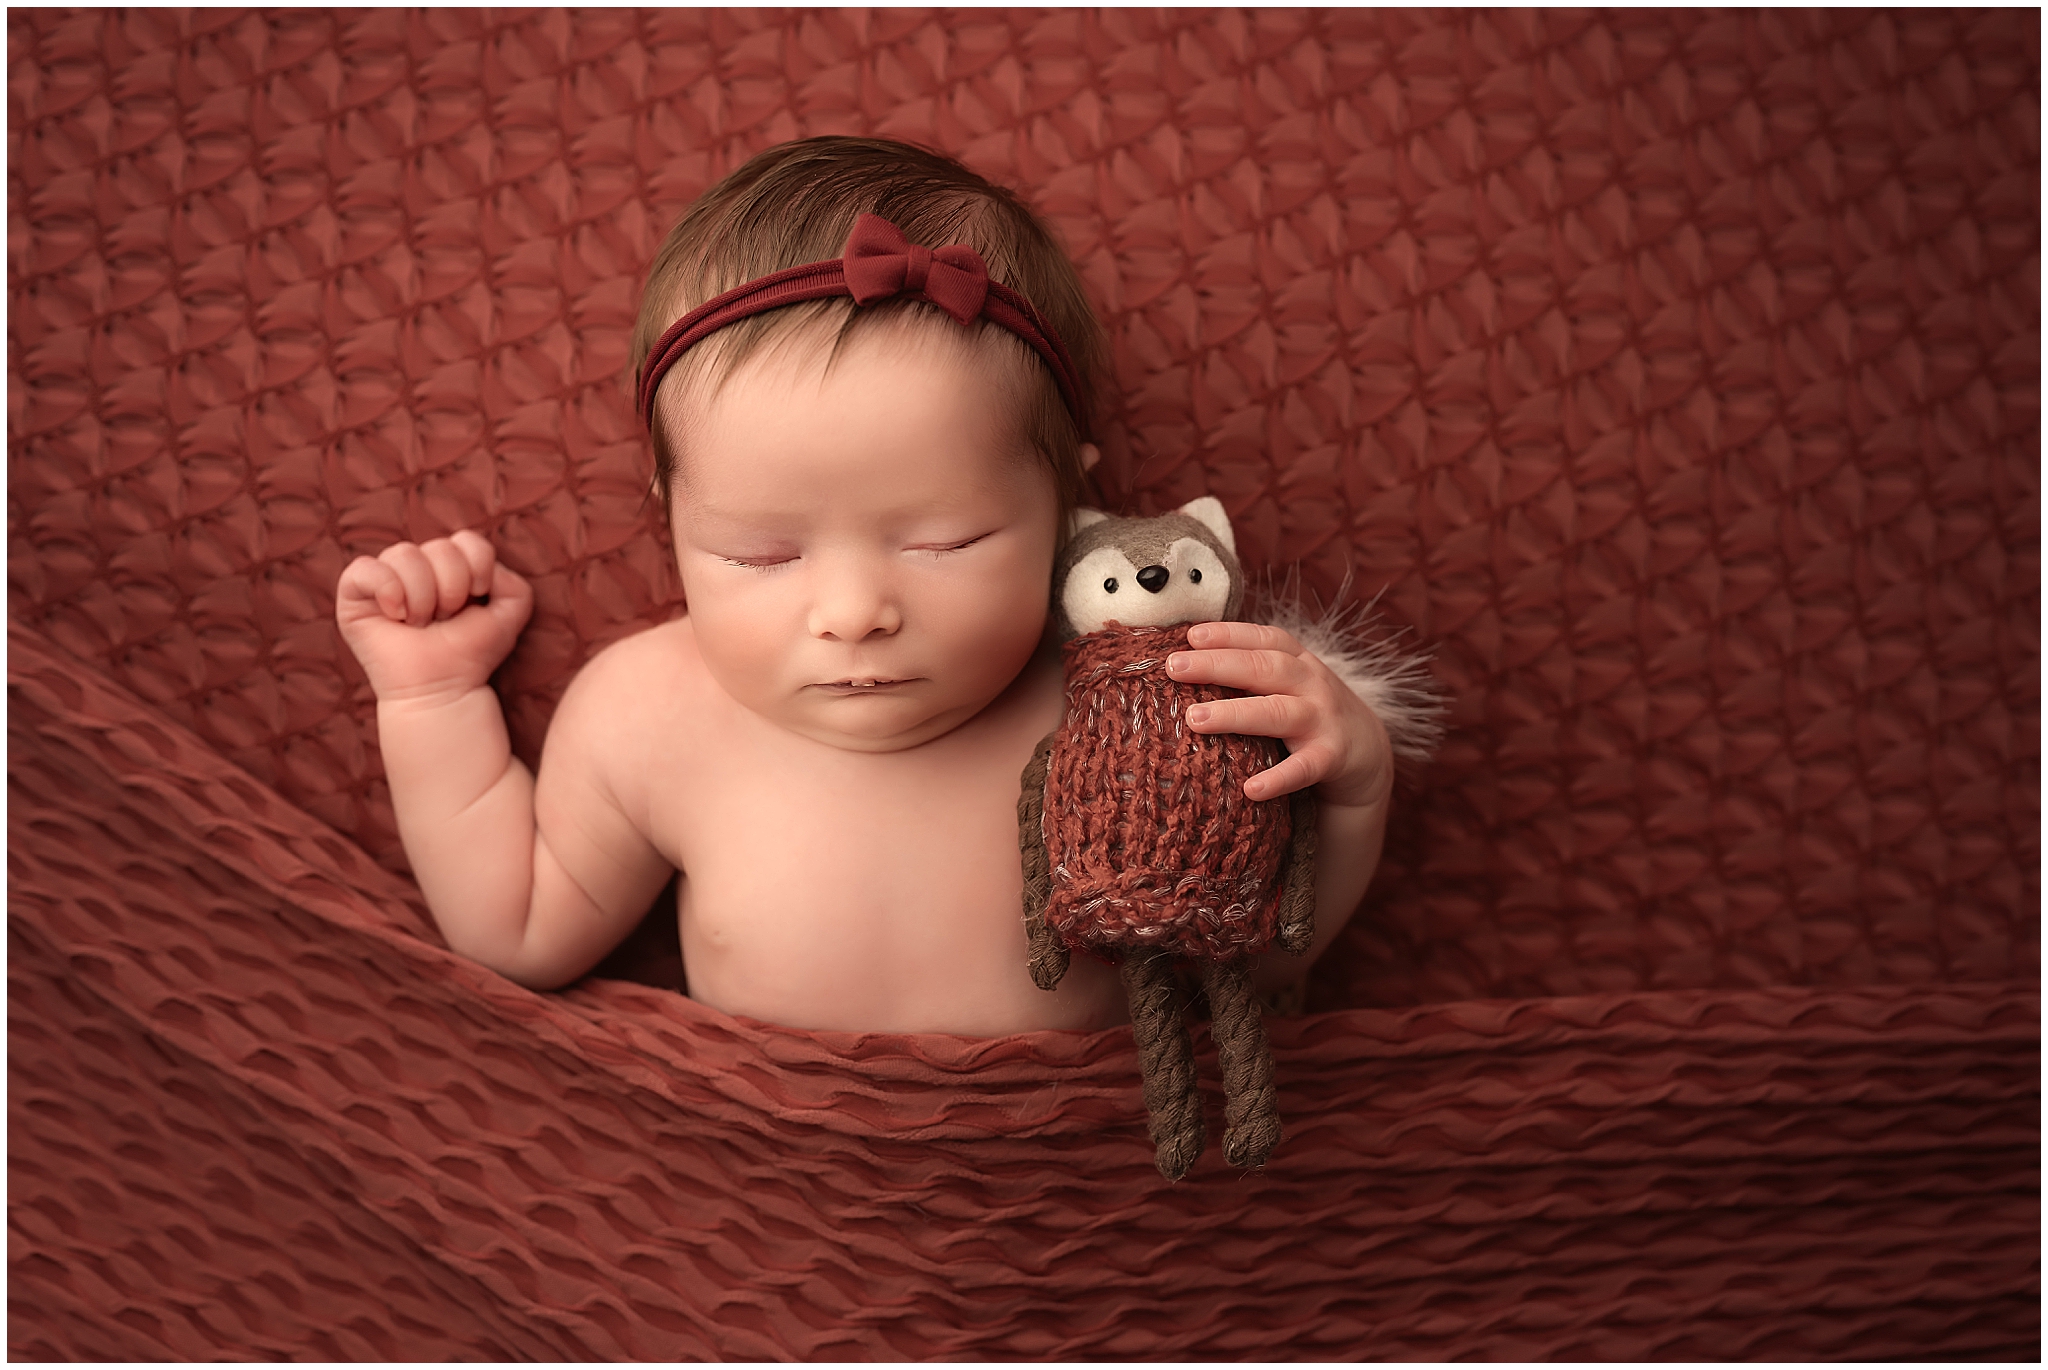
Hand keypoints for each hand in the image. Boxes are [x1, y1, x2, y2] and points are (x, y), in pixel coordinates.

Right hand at [335, 530, 533, 705]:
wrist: (441, 688)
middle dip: (452, 589)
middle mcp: (417, 565)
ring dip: (423, 597)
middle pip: (440, 547)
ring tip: (420, 624)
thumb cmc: (471, 652)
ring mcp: (384, 577)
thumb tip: (487, 568)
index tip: (476, 600)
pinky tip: (396, 616)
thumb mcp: (508, 617)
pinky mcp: (354, 594)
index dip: (478, 569)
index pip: (467, 540)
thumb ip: (515, 584)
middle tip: (444, 620)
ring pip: (405, 554)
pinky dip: (387, 590)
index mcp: (450, 564)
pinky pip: (365, 568)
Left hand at [1166, 622, 1392, 809]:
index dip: (1228, 634)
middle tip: (1174, 667)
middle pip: (1263, 668)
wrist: (1368, 751)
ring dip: (1235, 714)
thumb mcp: (1287, 683)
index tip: (1190, 636)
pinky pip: (1303, 769)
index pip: (1263, 639)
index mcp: (1297, 661)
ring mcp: (1323, 719)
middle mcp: (1311, 683)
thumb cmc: (1308, 711)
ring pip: (1277, 713)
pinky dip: (1279, 779)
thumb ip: (1250, 670)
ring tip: (1194, 719)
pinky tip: (1251, 789)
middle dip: (1218, 665)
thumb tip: (1183, 662)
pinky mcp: (1331, 758)